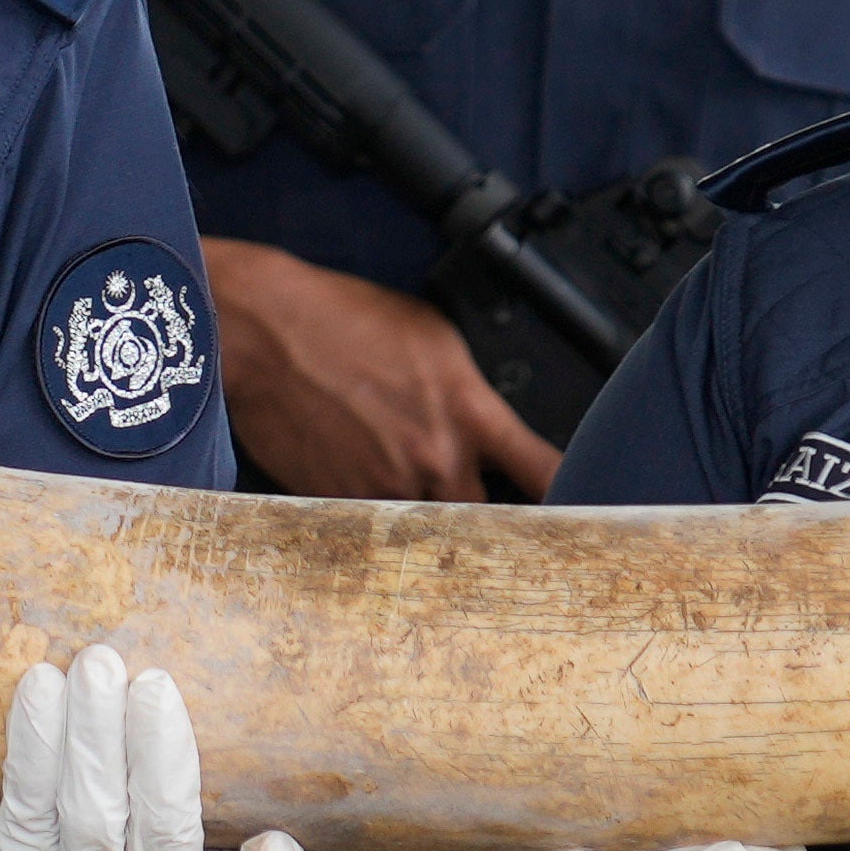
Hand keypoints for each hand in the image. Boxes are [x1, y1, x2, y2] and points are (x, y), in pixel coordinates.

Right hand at [205, 236, 560, 501]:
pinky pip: (377, 525)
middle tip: (490, 511)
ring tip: (413, 491)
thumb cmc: (341, 320)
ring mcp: (386, 489)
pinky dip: (381, 515)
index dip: (573, 497)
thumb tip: (484, 425)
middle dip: (494, 516)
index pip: (545, 472)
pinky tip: (365, 483)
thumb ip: (468, 393)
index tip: (588, 511)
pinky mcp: (340, 505)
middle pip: (491, 518)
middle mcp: (434, 460)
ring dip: (433, 517)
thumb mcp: (431, 338)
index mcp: (468, 412)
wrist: (261, 333)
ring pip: (432, 530)